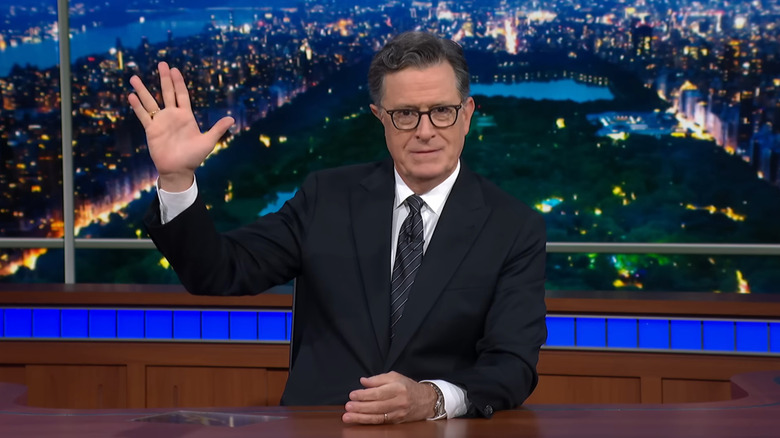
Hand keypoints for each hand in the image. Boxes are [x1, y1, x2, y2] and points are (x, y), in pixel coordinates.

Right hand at [127, 61, 234, 191]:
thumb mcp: (208, 142)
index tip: (174, 69)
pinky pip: (143, 116)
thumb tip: (232, 119)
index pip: (181, 95)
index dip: (178, 82)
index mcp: (186, 116)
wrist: (178, 170)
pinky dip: (137, 106)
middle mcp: (172, 116)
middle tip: (161, 63)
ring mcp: (160, 122)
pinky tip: (131, 96)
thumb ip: (217, 129)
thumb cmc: (193, 157)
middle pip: (167, 93)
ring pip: (150, 102)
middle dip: (164, 78)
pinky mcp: (151, 130)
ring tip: (134, 77)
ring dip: (143, 90)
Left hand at [342, 371, 436, 424]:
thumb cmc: (407, 386)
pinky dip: (369, 421)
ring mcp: (398, 413)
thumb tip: (363, 381)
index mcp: (398, 388)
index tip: (352, 395)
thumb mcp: (395, 377)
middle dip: (360, 407)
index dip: (364, 394)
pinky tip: (359, 420)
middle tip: (348, 407)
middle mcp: (399, 401)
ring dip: (361, 417)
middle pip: (377, 406)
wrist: (426, 400)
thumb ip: (378, 379)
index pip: (378, 392)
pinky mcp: (397, 421)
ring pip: (378, 416)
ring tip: (348, 417)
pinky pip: (381, 422)